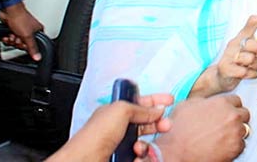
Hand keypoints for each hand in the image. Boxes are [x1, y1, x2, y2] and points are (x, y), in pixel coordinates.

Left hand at [0, 1, 44, 60]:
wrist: (9, 12)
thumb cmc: (20, 18)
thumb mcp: (28, 36)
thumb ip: (32, 48)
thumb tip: (38, 57)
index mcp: (38, 31)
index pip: (34, 45)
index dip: (27, 46)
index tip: (24, 44)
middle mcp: (30, 31)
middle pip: (24, 45)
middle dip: (18, 42)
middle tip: (18, 37)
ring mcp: (21, 30)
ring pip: (16, 43)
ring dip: (12, 40)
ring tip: (12, 34)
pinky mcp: (13, 30)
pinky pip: (10, 40)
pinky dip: (7, 38)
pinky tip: (7, 34)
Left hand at [49, 93, 173, 161]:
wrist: (86, 160)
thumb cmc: (96, 135)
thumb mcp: (121, 110)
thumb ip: (141, 108)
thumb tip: (157, 109)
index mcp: (115, 111)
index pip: (139, 102)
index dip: (155, 100)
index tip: (169, 100)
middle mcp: (119, 127)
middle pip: (145, 122)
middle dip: (158, 122)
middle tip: (166, 124)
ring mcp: (121, 144)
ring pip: (145, 141)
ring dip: (147, 144)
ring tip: (140, 147)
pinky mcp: (124, 158)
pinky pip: (141, 157)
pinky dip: (143, 157)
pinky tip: (137, 156)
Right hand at [156, 94, 250, 161]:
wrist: (175, 151)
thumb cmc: (178, 130)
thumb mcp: (187, 105)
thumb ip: (204, 101)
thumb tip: (208, 102)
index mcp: (221, 103)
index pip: (237, 100)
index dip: (230, 106)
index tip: (227, 112)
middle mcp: (231, 116)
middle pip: (244, 114)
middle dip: (236, 118)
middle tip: (226, 125)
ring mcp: (235, 132)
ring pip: (245, 129)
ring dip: (236, 132)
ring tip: (223, 136)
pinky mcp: (236, 148)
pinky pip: (242, 145)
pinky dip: (234, 146)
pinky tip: (223, 146)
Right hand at [215, 15, 256, 92]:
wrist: (221, 78)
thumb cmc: (244, 64)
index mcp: (244, 35)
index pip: (252, 21)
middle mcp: (235, 42)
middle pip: (255, 44)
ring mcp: (229, 54)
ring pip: (249, 58)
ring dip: (255, 66)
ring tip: (251, 68)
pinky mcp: (225, 67)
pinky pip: (243, 71)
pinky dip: (250, 74)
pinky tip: (248, 74)